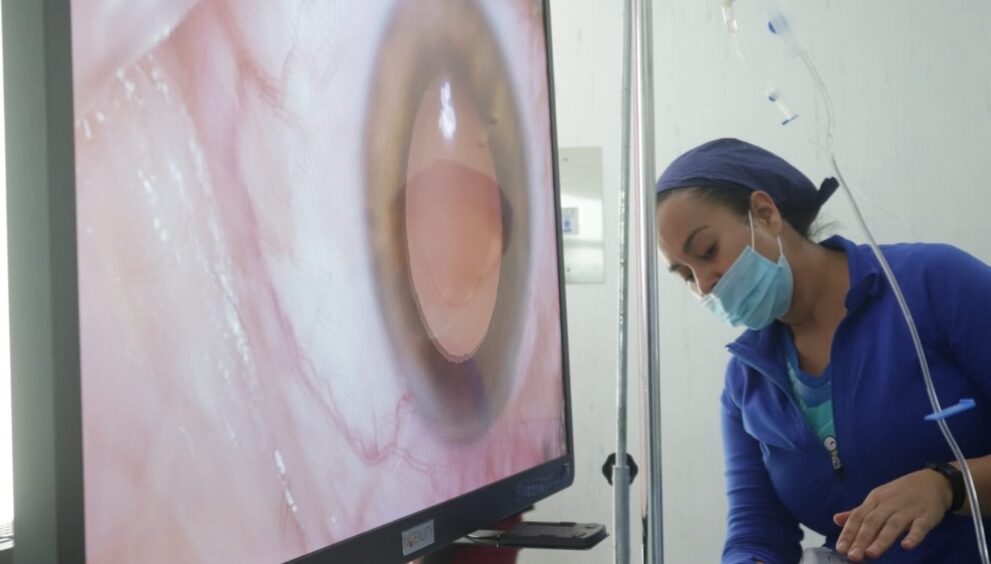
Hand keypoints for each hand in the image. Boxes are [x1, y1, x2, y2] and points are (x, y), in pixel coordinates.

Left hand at [833, 469, 952, 560]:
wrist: (933, 482)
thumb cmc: (901, 494)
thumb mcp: (877, 499)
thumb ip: (859, 512)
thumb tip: (836, 520)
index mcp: (875, 501)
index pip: (858, 518)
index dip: (848, 533)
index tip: (840, 548)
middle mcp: (888, 505)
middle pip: (872, 522)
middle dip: (861, 539)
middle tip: (853, 556)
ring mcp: (908, 510)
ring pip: (892, 525)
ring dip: (881, 540)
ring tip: (871, 554)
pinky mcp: (926, 516)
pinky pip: (919, 527)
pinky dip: (913, 536)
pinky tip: (906, 546)